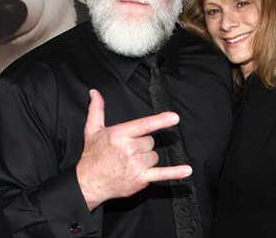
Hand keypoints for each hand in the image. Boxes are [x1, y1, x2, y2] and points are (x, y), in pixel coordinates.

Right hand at [77, 89, 191, 210]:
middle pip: (150, 142)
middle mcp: (129, 148)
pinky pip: (162, 174)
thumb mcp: (92, 130)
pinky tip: (187, 170)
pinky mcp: (140, 178)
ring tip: (131, 163)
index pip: (144, 125)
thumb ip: (97, 109)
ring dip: (147, 159)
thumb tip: (94, 92)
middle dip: (142, 145)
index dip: (160, 120)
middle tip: (128, 151)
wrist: (88, 182)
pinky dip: (175, 173)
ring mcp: (136, 164)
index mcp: (120, 134)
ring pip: (154, 156)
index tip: (174, 117)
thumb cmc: (92, 156)